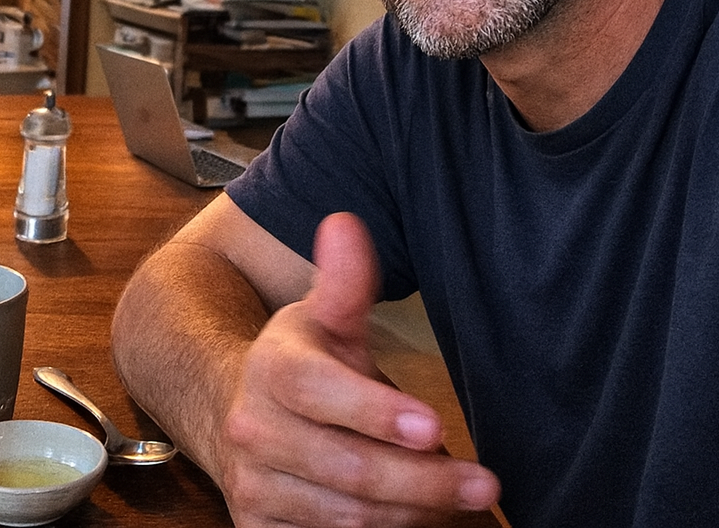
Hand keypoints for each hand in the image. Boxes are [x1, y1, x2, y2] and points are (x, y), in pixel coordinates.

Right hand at [216, 212, 499, 527]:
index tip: (434, 425)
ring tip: (460, 502)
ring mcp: (253, 488)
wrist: (234, 407)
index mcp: (272, 369)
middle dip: (421, 480)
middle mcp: (253, 431)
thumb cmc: (300, 361)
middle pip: (346, 469)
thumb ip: (345, 280)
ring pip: (344, 518)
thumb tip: (346, 221)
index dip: (376, 413)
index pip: (321, 394)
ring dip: (411, 516)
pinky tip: (418, 524)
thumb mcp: (325, 318)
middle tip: (484, 482)